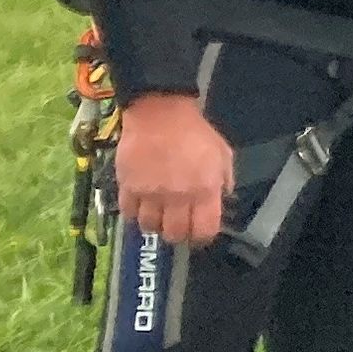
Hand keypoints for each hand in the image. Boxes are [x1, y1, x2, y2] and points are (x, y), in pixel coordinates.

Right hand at [115, 91, 233, 247]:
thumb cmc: (195, 133)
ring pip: (150, 227)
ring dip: (155, 225)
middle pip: (175, 234)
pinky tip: (141, 205)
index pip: (204, 230)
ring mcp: (150, 194)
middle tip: (178, 226)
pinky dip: (135, 214)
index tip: (200, 234)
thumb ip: (224, 180)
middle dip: (178, 234)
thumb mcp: (222, 153)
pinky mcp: (128, 188)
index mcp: (205, 189)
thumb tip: (222, 200)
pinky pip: (128, 214)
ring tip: (159, 215)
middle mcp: (177, 196)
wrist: (160, 114)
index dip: (202, 237)